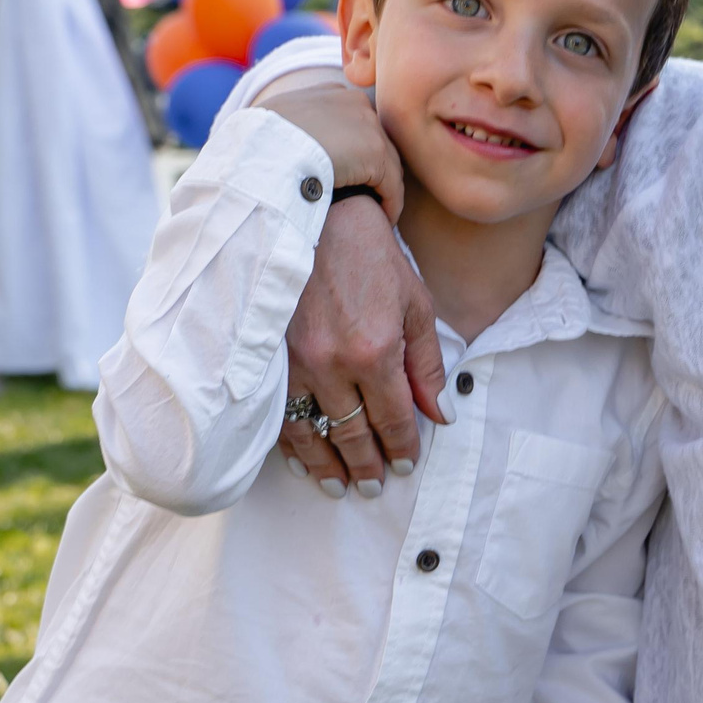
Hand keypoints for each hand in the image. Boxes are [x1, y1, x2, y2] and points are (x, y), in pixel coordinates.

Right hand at [255, 79, 408, 217]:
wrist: (262, 148)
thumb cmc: (257, 141)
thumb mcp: (276, 121)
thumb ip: (297, 125)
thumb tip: (296, 139)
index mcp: (332, 94)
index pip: (356, 124)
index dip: (357, 151)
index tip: (352, 173)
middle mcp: (355, 103)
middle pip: (377, 143)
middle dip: (376, 169)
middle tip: (372, 195)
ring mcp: (369, 126)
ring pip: (388, 166)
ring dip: (384, 189)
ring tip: (378, 210)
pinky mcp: (376, 154)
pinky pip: (392, 186)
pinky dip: (391, 204)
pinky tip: (384, 219)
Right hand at [278, 198, 446, 492]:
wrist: (312, 215)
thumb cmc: (371, 257)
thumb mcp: (415, 305)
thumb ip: (426, 365)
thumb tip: (439, 414)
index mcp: (374, 351)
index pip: (392, 418)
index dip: (400, 447)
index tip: (405, 465)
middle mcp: (331, 363)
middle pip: (349, 433)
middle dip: (364, 465)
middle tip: (372, 486)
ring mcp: (291, 361)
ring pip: (308, 431)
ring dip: (323, 464)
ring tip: (338, 486)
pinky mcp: (263, 354)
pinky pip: (274, 412)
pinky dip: (287, 441)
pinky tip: (298, 457)